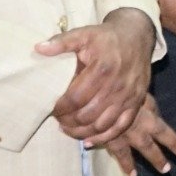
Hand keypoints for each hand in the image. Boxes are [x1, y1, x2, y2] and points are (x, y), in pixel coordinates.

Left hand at [39, 7, 154, 146]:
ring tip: (70, 129)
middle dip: (69, 122)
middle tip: (59, 120)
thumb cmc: (107, 37)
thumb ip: (61, 42)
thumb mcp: (84, 34)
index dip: (61, 108)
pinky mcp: (136, 102)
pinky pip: (121, 127)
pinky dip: (104, 138)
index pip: (76, 98)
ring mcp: (128, 96)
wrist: (137, 36)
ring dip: (83, 132)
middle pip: (87, 115)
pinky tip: (89, 141)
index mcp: (102, 69)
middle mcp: (116, 85)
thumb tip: (38, 48)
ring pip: (102, 124)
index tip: (52, 109)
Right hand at [100, 94, 175, 175]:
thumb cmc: (122, 88)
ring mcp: (118, 135)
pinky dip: (116, 161)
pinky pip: (110, 152)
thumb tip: (156, 114)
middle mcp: (134, 130)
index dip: (173, 141)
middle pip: (148, 146)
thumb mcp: (140, 91)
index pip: (163, 131)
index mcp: (145, 117)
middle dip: (157, 158)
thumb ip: (148, 105)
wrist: (96, 96)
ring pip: (127, 154)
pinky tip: (119, 169)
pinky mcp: (103, 137)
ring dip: (130, 165)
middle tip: (166, 170)